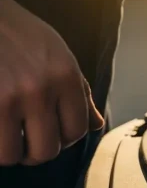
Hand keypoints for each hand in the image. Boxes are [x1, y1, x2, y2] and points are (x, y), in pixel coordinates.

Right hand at [0, 0, 103, 165]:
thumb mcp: (58, 54)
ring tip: (7, 139)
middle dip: (36, 152)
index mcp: (65, 76)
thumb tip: (96, 123)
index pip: (78, 130)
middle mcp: (41, 89)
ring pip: (13, 154)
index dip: (65, 139)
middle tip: (26, 143)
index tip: (52, 135)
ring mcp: (8, 98)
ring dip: (9, 152)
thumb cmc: (18, 33)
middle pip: (47, 149)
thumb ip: (78, 90)